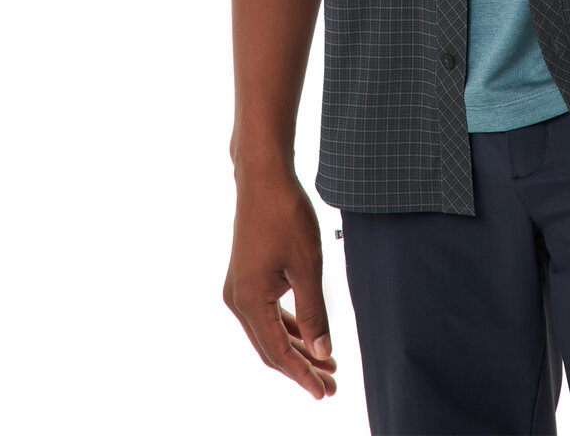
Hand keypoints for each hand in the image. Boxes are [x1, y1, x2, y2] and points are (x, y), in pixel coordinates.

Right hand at [223, 167, 339, 400]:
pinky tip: (308, 335)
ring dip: (297, 348)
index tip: (324, 392)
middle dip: (301, 368)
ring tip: (326, 364)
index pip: (278, 353)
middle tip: (331, 384)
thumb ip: (314, 311)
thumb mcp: (308, 265)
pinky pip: (267, 313)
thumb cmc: (286, 215)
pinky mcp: (246, 277)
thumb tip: (322, 351)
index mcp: (249, 301)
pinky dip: (288, 326)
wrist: (264, 177)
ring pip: (269, 331)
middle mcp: (237, 300)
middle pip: (271, 348)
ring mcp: (239, 288)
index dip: (302, 375)